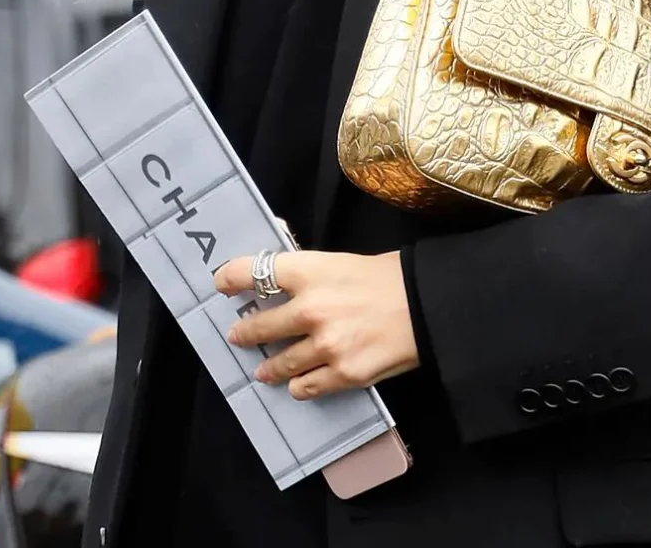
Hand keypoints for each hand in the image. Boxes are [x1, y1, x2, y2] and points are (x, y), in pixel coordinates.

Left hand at [211, 250, 417, 399]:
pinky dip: (299, 386)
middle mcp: (310, 309)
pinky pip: (307, 387)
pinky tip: (297, 385)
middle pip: (260, 326)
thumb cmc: (390, 276)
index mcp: (309, 272)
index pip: (254, 271)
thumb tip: (289, 286)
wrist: (429, 306)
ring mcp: (325, 346)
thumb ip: (312, 276)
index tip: (221, 285)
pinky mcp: (343, 374)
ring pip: (280, 364)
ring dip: (269, 367)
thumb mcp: (343, 263)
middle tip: (238, 337)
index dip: (230, 278)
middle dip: (245, 333)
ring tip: (264, 371)